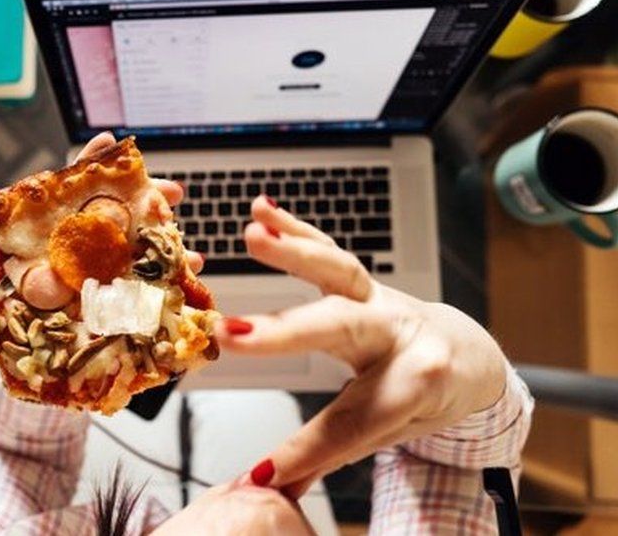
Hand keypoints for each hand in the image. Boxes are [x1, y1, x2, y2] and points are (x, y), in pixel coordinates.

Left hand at [0, 131, 202, 334]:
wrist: (33, 370)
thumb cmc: (7, 331)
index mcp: (43, 239)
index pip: (63, 193)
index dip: (85, 165)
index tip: (107, 142)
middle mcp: (74, 247)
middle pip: (111, 211)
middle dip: (144, 197)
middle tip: (170, 192)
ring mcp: (100, 270)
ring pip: (137, 242)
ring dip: (166, 237)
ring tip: (187, 243)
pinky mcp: (119, 297)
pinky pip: (148, 281)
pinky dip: (171, 276)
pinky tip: (189, 273)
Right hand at [218, 195, 507, 496]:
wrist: (462, 356)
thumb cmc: (422, 398)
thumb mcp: (384, 434)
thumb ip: (323, 456)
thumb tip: (265, 487)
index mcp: (413, 385)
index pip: (350, 422)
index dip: (305, 450)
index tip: (262, 472)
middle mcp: (398, 335)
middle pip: (342, 330)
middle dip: (287, 332)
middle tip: (235, 336)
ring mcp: (379, 299)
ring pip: (340, 271)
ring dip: (294, 251)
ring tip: (254, 235)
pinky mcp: (362, 279)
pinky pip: (329, 248)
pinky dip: (295, 227)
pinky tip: (261, 209)